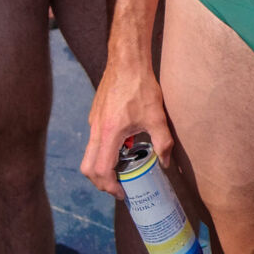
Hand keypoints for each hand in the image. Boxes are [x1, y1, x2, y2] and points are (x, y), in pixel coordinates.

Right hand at [81, 58, 173, 198]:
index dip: (109, 187)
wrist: (127, 60)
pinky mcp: (96, 115)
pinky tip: (124, 145)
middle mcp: (96, 129)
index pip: (101, 170)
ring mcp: (93, 121)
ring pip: (89, 154)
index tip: (122, 193)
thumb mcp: (156, 117)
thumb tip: (166, 163)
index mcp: (109, 133)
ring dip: (102, 167)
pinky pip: (94, 140)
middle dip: (100, 182)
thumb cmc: (141, 86)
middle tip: (118, 187)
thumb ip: (163, 143)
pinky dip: (103, 151)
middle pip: (87, 167)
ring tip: (123, 168)